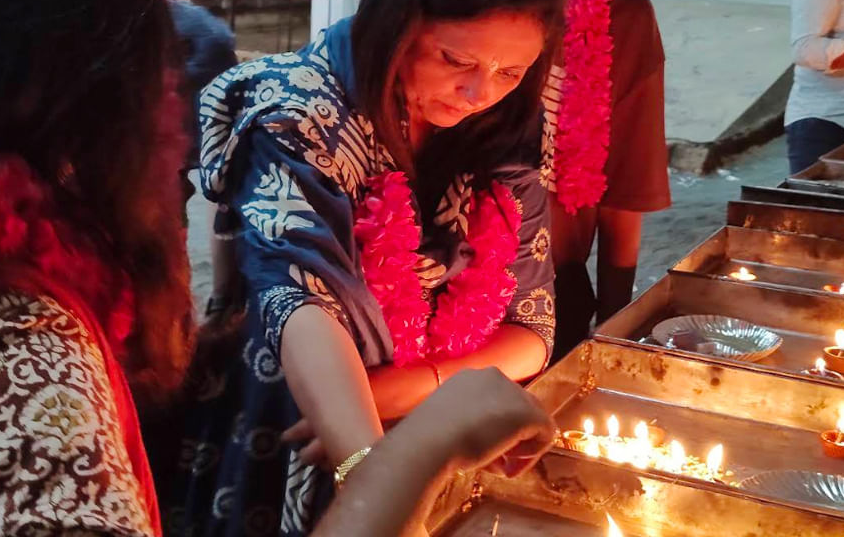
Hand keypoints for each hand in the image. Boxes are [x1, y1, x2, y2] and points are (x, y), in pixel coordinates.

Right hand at [284, 368, 554, 475]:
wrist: (419, 453)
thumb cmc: (398, 449)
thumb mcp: (389, 432)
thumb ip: (379, 432)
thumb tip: (299, 443)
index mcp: (456, 380)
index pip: (484, 398)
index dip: (486, 428)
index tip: (477, 451)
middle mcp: (483, 376)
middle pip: (510, 406)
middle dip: (506, 436)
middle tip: (495, 463)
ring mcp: (505, 392)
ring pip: (529, 420)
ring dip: (517, 446)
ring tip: (500, 466)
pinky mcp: (522, 410)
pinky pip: (544, 433)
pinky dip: (533, 452)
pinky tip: (510, 467)